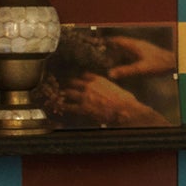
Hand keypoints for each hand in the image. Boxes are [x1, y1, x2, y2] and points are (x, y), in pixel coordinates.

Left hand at [50, 73, 164, 127]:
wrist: (125, 110)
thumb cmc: (126, 101)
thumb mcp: (119, 90)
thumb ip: (111, 88)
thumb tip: (113, 90)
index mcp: (99, 80)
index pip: (84, 75)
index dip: (79, 78)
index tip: (77, 80)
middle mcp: (89, 86)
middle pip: (73, 82)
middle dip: (68, 85)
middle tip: (65, 87)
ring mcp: (84, 96)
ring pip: (67, 92)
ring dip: (63, 94)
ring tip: (58, 96)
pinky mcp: (82, 108)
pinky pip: (68, 106)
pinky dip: (63, 107)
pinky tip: (60, 107)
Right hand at [101, 35, 175, 80]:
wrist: (175, 63)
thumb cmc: (160, 64)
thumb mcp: (141, 69)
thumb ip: (126, 71)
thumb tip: (110, 74)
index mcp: (135, 45)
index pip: (117, 40)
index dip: (107, 41)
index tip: (96, 44)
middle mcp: (138, 44)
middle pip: (120, 43)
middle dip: (110, 46)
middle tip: (99, 51)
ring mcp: (142, 48)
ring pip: (127, 47)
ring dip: (118, 50)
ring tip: (108, 56)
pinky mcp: (147, 53)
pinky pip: (132, 52)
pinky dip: (125, 55)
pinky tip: (124, 61)